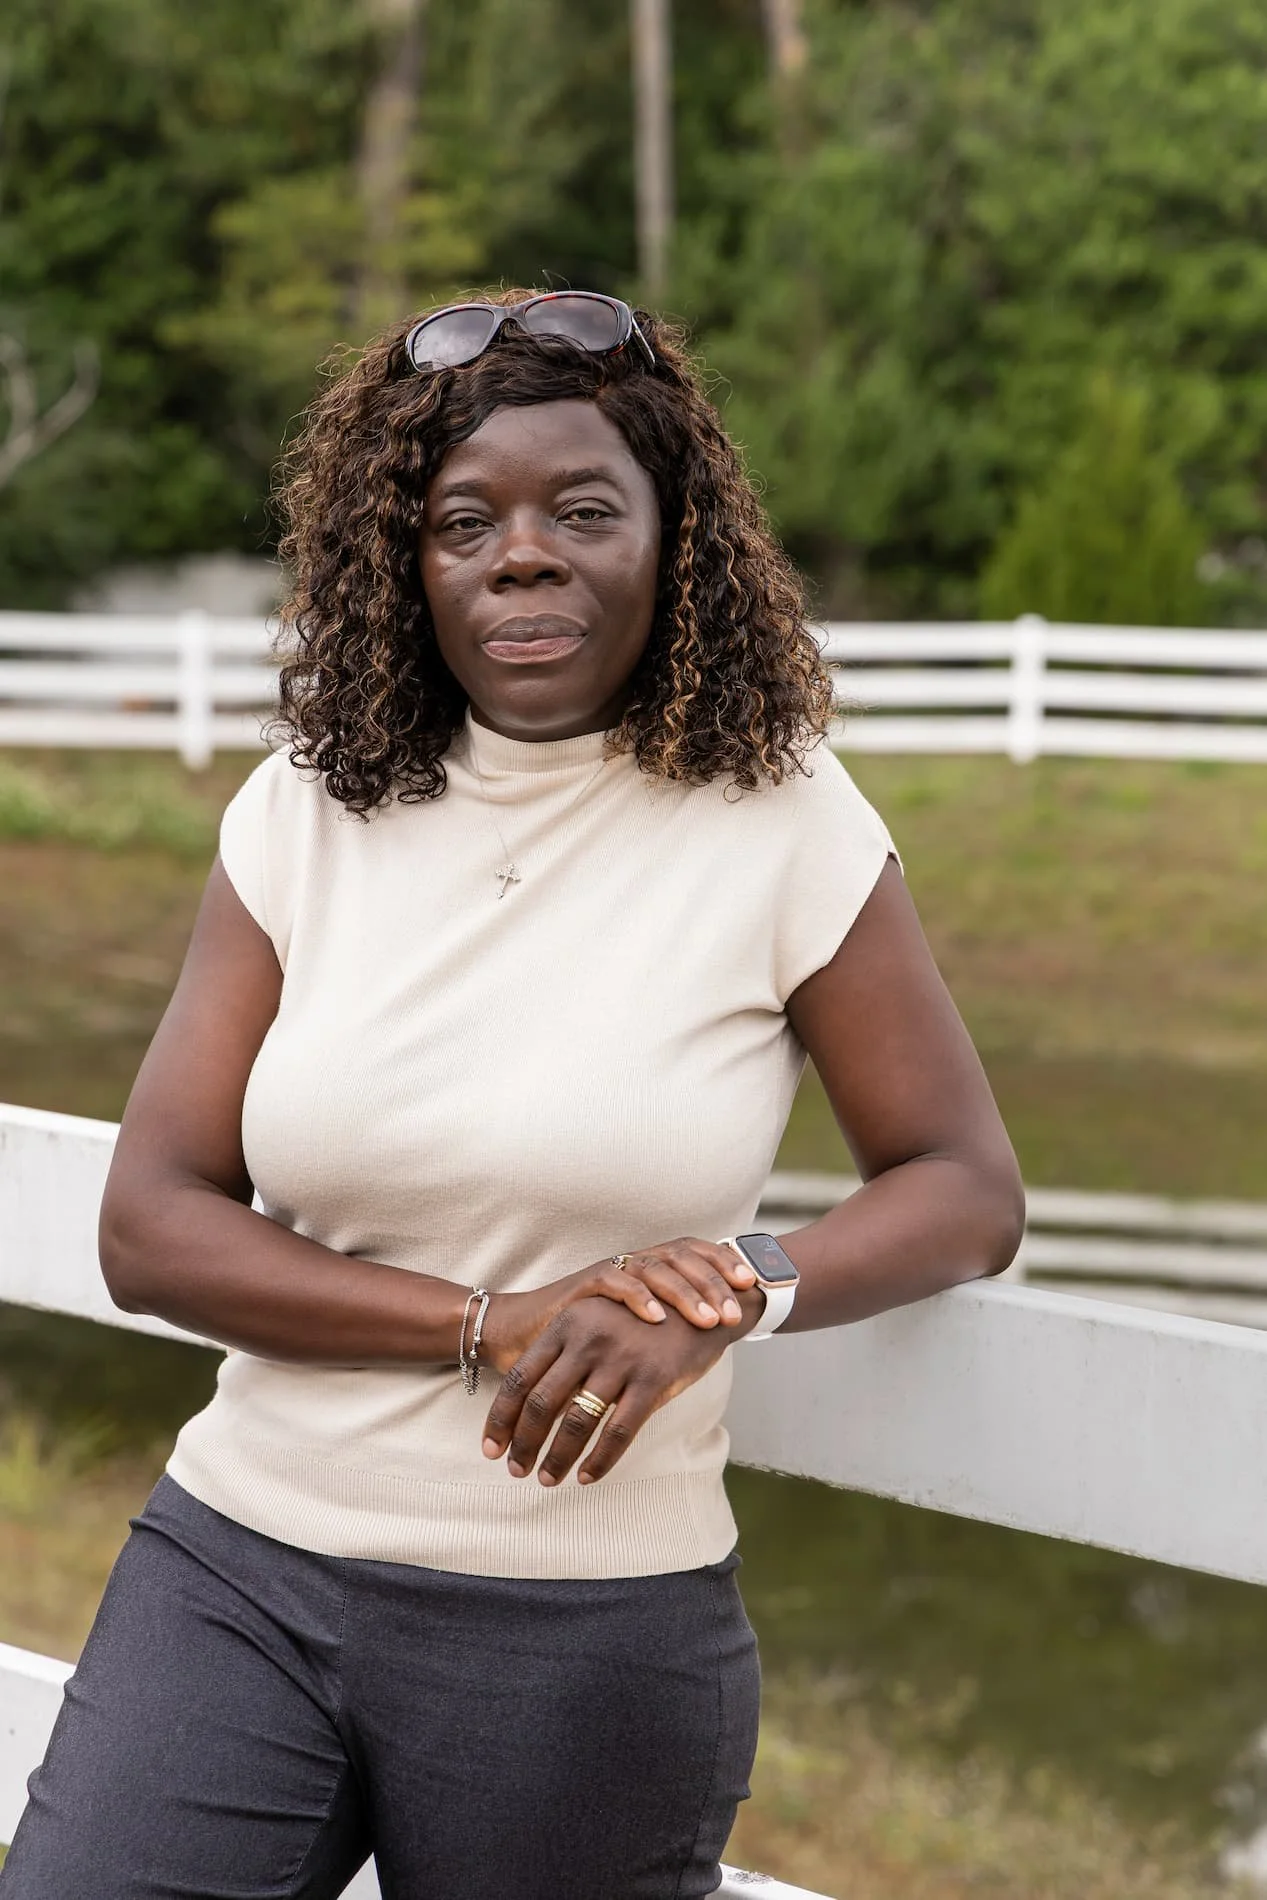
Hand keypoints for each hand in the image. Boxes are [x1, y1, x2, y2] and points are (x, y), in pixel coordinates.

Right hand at [478, 1238, 755, 1375]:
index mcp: (650, 1269)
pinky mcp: (581, 1287)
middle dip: (713, 1283)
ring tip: (709, 1318)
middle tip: (735, 1312)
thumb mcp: (637, 1335)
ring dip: (686, 1292)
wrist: (525, 1334)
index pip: (694, 1252)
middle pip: (681, 1258)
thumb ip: (668, 1331)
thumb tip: (717, 1339)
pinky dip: (638, 1297)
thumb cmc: (587, 1341)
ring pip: (655, 1268)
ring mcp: (608, 1271)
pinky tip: (658, 1316)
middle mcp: (632, 1263)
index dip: (722, 1263)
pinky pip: (615, 1282)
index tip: (750, 1285)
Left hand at [481, 1290, 763, 1487]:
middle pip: (541, 1403)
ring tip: (547, 1479)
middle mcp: (588, 1340)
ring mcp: (620, 1360)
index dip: (501, 1417)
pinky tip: (586, 1477)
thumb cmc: (641, 1320)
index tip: (490, 1448)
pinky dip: (598, 1461)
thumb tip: (530, 1404)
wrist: (703, 1303)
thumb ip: (566, 1354)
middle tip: (515, 1470)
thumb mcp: (596, 1321)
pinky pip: (617, 1432)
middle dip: (523, 1443)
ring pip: (576, 1422)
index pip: (520, 1377)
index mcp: (568, 1324)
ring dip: (556, 1457)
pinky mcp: (652, 1380)